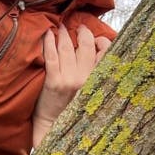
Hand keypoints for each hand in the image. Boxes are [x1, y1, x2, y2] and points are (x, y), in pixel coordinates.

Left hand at [33, 25, 110, 146]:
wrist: (54, 128)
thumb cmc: (71, 110)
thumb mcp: (91, 93)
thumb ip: (94, 74)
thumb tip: (98, 51)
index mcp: (97, 81)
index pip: (106, 53)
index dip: (102, 41)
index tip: (95, 38)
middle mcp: (85, 79)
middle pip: (86, 46)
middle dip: (83, 32)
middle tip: (78, 27)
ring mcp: (69, 79)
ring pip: (67, 47)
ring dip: (64, 33)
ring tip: (61, 26)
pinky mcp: (53, 81)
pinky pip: (51, 55)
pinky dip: (49, 41)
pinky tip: (48, 33)